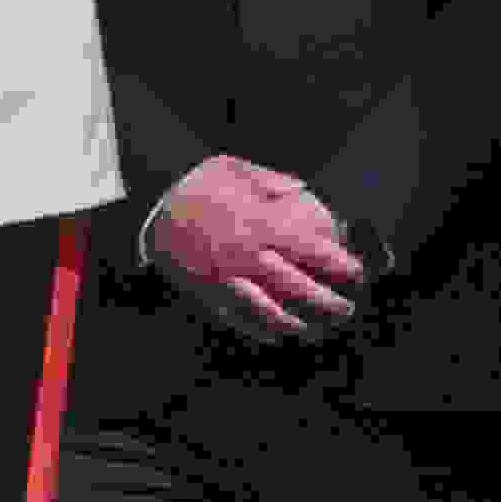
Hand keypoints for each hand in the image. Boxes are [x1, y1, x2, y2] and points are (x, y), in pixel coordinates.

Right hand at [150, 156, 365, 343]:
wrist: (143, 207)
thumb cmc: (191, 185)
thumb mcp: (229, 167)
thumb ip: (269, 179)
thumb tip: (302, 189)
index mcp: (260, 225)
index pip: (314, 251)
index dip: (342, 265)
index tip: (356, 271)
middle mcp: (249, 256)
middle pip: (302, 288)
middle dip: (331, 302)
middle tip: (347, 307)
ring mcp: (229, 280)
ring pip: (276, 311)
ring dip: (303, 323)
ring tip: (318, 327)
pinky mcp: (210, 294)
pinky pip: (243, 320)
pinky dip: (264, 330)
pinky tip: (279, 334)